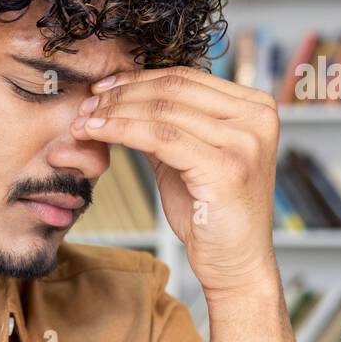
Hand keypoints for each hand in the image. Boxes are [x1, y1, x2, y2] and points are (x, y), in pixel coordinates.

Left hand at [70, 66, 279, 298]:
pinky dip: (121, 131)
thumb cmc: (211, 214)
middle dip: (121, 94)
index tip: (101, 87)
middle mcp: (258, 118)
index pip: (186, 78)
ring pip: (162, 112)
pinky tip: (96, 133)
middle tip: (85, 104)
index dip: (138, 78)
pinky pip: (160, 138)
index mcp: (256, 107)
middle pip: (173, 90)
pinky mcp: (227, 167)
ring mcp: (246, 142)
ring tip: (83, 122)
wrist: (235, 263)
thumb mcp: (189, 157)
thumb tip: (123, 97)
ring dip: (114, 113)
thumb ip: (168, 125)